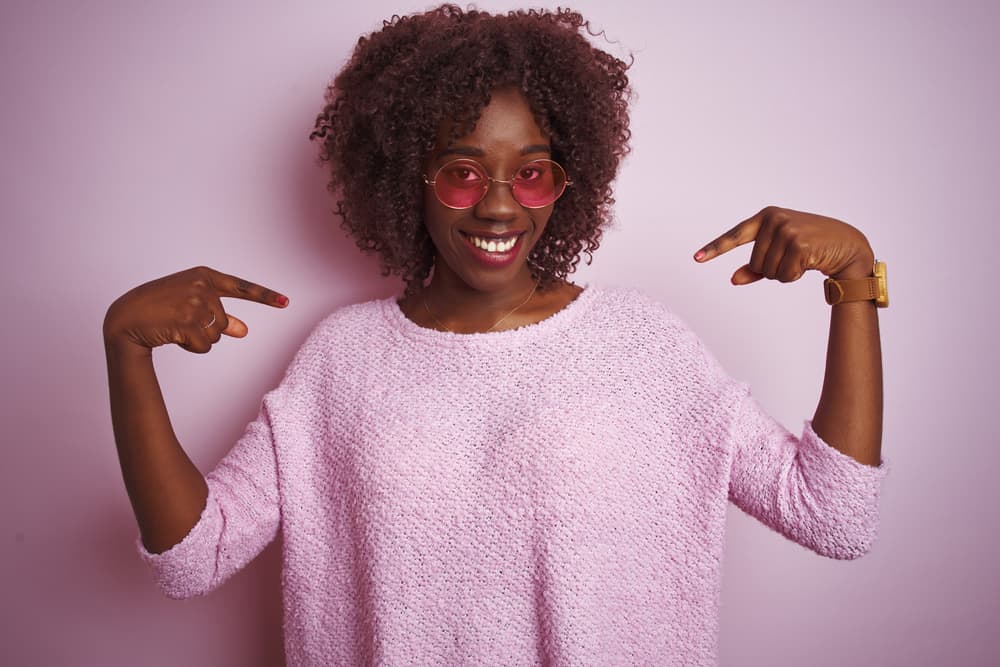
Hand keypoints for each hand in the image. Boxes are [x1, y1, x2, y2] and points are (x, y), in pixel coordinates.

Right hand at [103, 266, 288, 353]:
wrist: (125, 318)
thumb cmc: (158, 309)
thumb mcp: (190, 305)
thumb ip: (219, 315)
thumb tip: (245, 331)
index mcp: (204, 275)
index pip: (241, 287)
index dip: (265, 296)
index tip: (286, 303)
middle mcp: (203, 286)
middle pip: (226, 322)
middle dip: (207, 329)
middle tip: (179, 321)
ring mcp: (196, 303)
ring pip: (217, 335)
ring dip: (199, 339)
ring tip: (174, 327)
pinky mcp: (188, 321)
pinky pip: (206, 346)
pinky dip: (192, 347)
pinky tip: (173, 336)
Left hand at [693, 206, 874, 282]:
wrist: (846, 244)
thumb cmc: (810, 247)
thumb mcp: (780, 253)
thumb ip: (755, 267)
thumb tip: (733, 279)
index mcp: (765, 217)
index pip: (735, 235)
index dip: (715, 249)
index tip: (696, 258)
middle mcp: (774, 219)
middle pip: (754, 263)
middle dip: (772, 269)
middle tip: (794, 257)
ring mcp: (787, 230)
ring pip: (768, 271)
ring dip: (784, 273)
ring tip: (802, 258)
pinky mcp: (799, 243)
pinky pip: (783, 274)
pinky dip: (794, 276)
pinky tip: (809, 262)